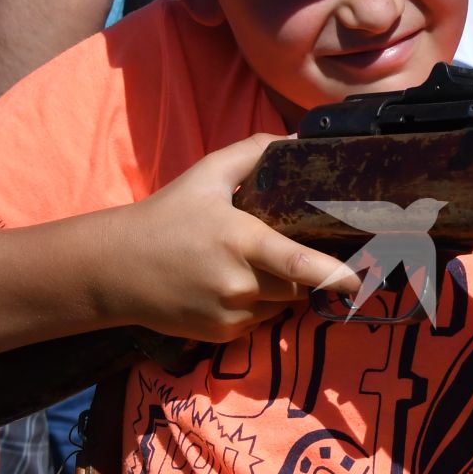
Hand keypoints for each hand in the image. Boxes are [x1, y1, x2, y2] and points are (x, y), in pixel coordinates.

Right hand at [104, 133, 362, 342]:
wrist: (113, 269)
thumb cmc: (165, 217)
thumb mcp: (206, 175)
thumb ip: (254, 152)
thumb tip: (297, 138)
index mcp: (242, 242)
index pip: (297, 265)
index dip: (334, 276)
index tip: (359, 281)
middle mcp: (240, 284)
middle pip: (299, 285)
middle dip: (304, 273)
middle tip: (291, 251)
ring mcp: (231, 314)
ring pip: (283, 305)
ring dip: (280, 290)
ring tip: (251, 266)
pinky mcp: (222, 334)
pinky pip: (260, 321)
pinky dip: (258, 306)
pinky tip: (230, 286)